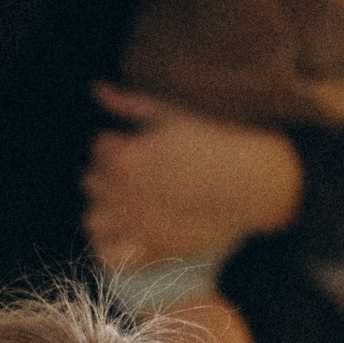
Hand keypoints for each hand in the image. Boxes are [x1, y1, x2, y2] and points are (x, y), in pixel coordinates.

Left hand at [83, 87, 303, 266]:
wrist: (252, 181)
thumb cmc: (214, 142)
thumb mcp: (170, 115)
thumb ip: (128, 104)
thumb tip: (96, 87)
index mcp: (124, 156)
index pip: (99, 146)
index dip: (120, 144)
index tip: (143, 146)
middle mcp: (122, 192)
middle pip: (91, 181)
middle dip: (110, 176)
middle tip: (143, 175)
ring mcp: (134, 224)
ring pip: (92, 219)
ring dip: (105, 211)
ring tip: (131, 205)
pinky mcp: (149, 250)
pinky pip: (108, 255)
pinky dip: (111, 247)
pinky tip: (131, 234)